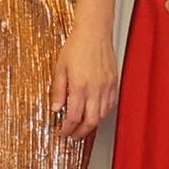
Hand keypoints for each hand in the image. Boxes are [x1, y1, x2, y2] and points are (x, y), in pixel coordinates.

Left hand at [49, 18, 121, 138]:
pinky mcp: (113, 83)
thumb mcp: (60, 68)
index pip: (73, 117)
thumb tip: (56, 108)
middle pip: (90, 122)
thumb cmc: (77, 46)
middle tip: (72, 136)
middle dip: (80, 133)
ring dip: (91, 125)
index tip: (62, 132)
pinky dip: (102, 114)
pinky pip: (110, 105)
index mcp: (80, 86)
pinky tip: (95, 114)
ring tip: (82, 128)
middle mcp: (95, 89)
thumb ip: (58, 90)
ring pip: (101, 116)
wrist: (94, 32)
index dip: (67, 129)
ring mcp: (106, 87)